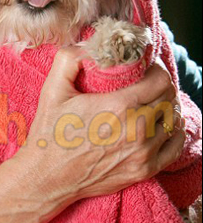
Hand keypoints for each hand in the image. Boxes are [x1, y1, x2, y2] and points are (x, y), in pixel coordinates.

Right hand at [15, 46, 185, 205]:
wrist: (48, 176)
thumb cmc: (50, 132)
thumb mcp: (53, 89)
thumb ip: (69, 59)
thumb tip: (87, 45)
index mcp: (119, 106)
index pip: (160, 80)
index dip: (155, 69)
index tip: (144, 68)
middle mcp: (137, 129)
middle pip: (169, 98)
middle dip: (160, 86)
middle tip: (146, 83)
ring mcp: (143, 152)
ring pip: (174, 121)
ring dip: (167, 107)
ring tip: (152, 102)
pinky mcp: (144, 170)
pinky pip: (175, 146)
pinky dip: (175, 132)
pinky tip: (164, 125)